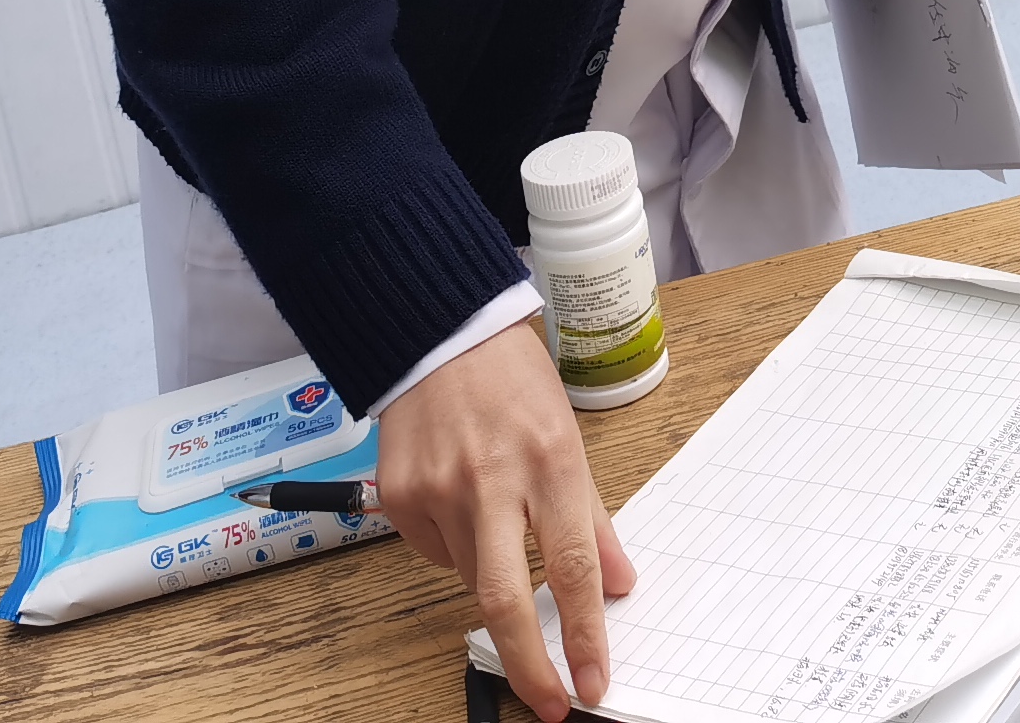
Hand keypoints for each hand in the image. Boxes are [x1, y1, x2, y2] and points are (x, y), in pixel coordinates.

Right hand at [375, 319, 632, 720]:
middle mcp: (491, 479)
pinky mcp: (399, 497)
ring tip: (498, 525)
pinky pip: (435, 554)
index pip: (572, 567)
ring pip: (471, 579)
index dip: (584, 635)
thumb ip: (594, 517)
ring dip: (494, 580)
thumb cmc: (513, 380)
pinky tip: (461, 503)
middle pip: (506, 597)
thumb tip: (620, 583)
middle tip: (550, 701)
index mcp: (549, 461)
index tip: (593, 681)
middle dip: (530, 664)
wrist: (439, 333)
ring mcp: (438, 489)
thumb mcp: (570, 436)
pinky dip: (456, 549)